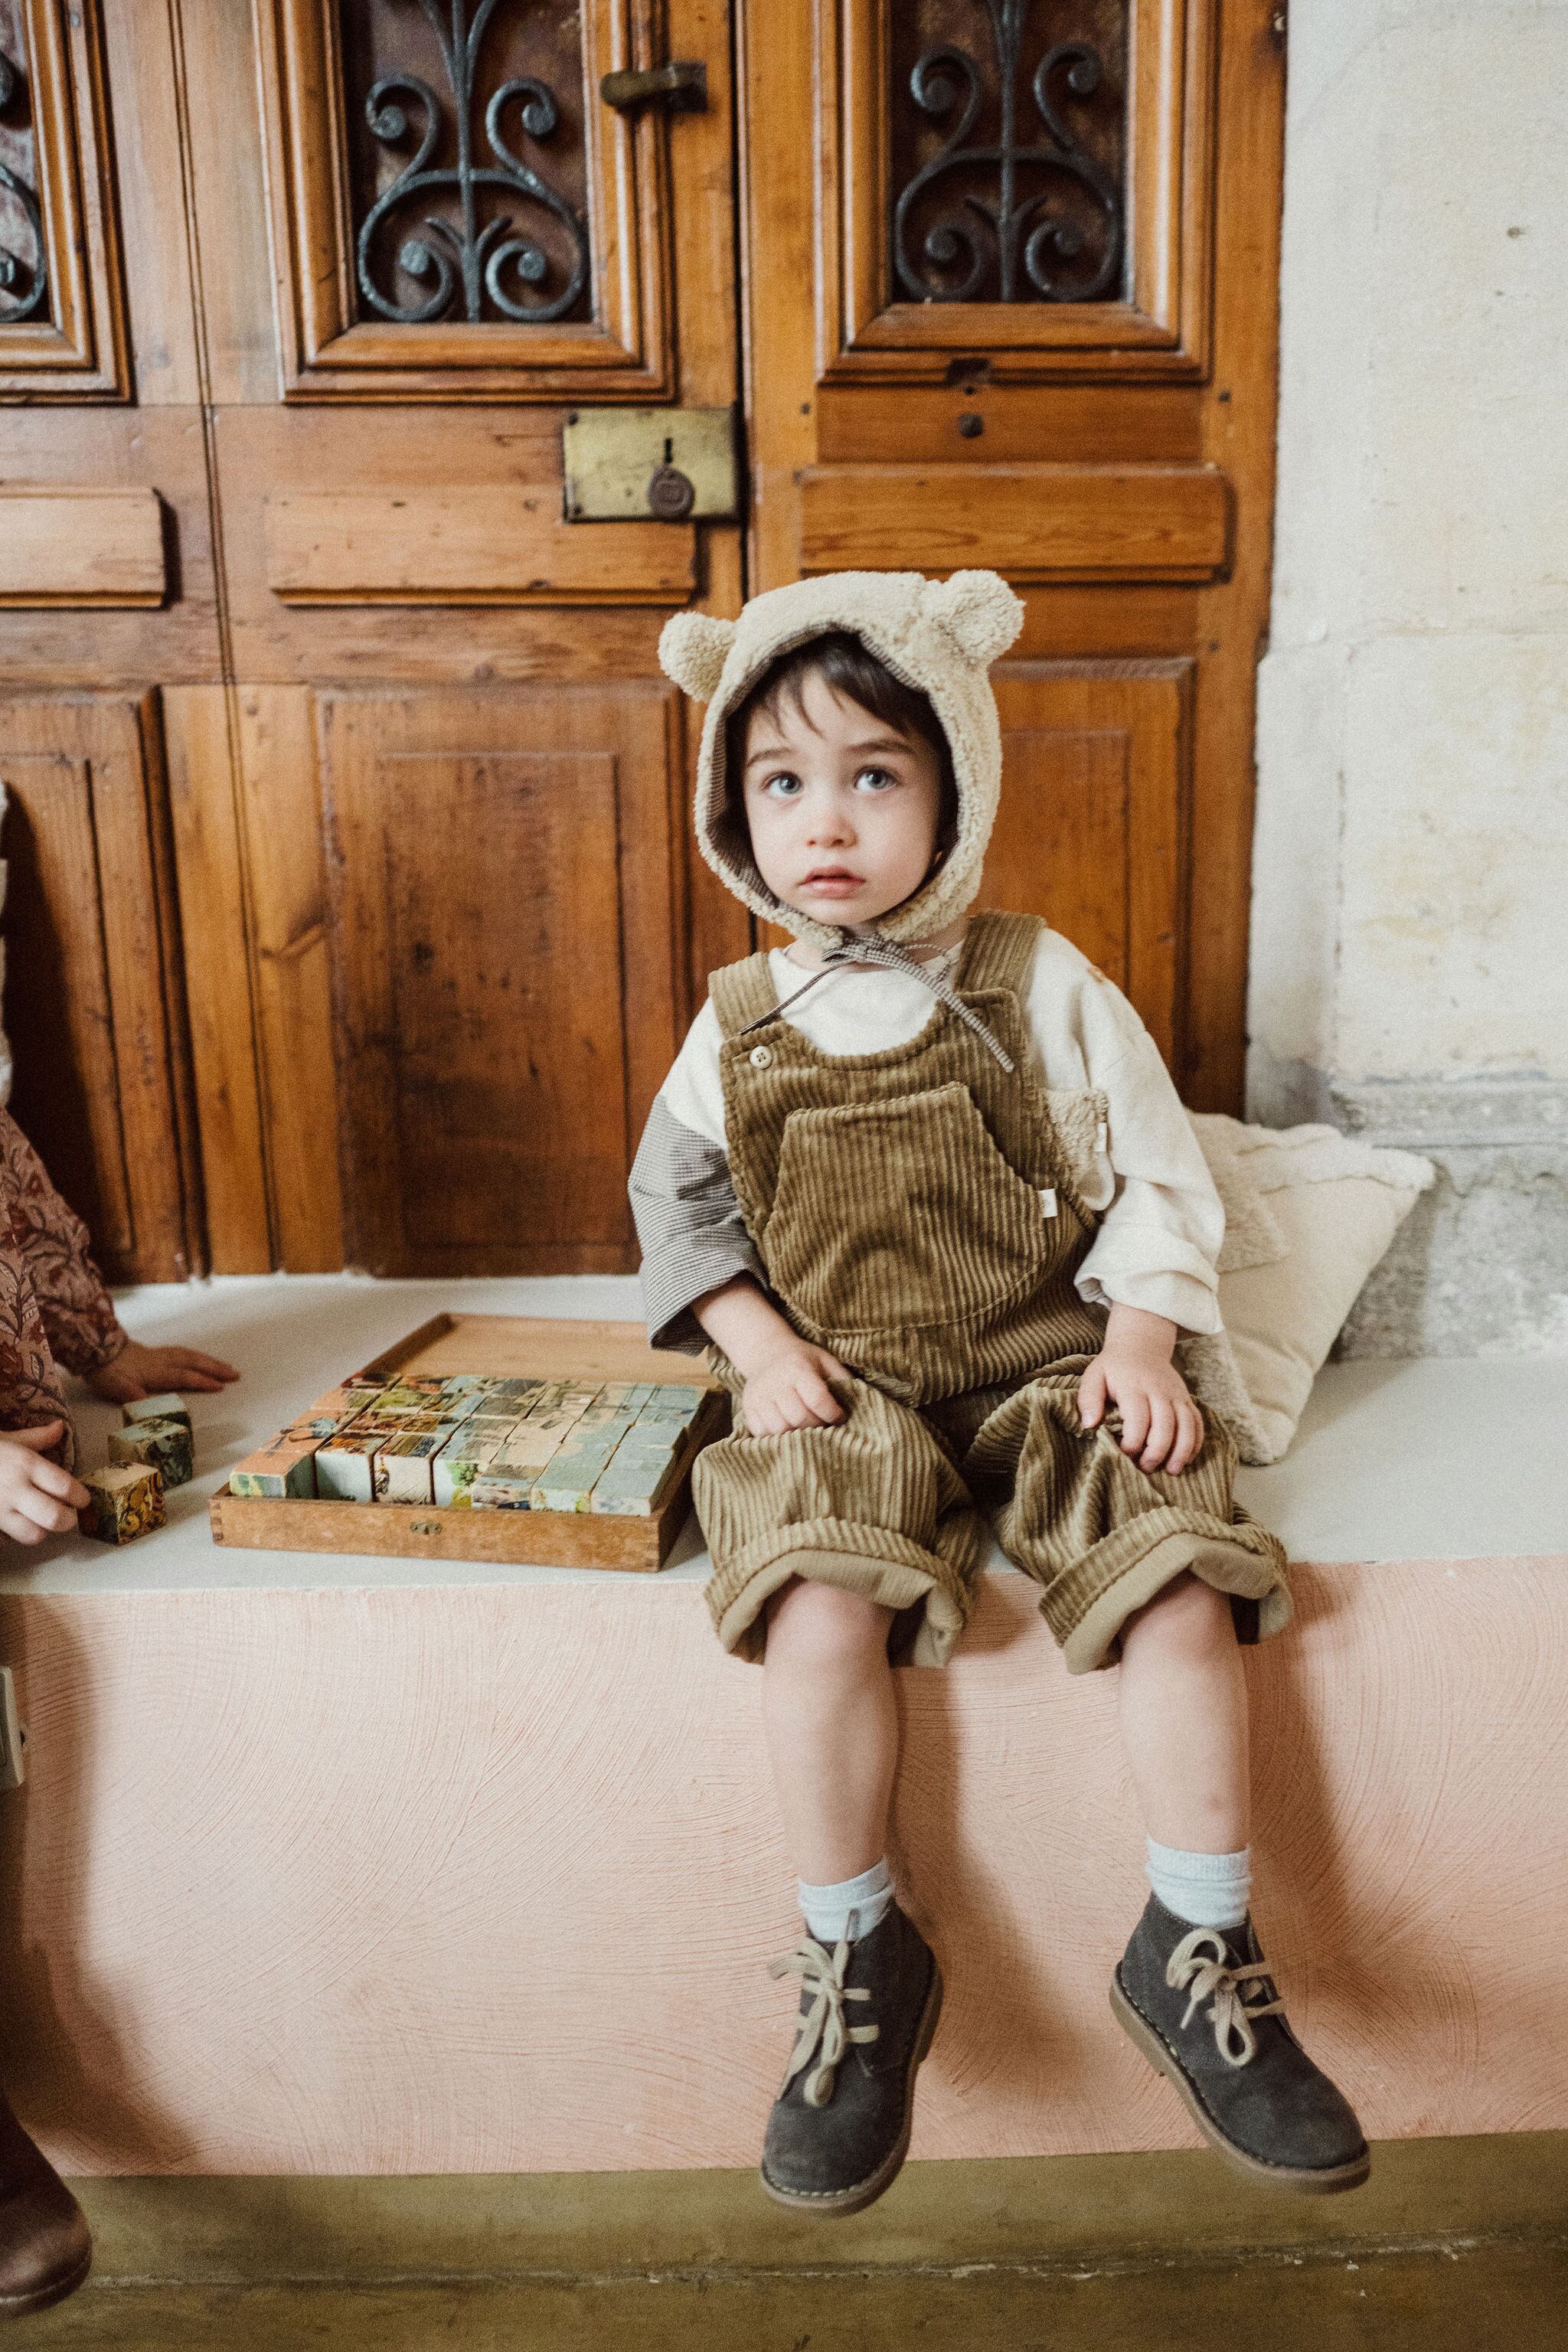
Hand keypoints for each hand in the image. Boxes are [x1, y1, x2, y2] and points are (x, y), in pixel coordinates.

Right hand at [0, 1423, 90, 1544]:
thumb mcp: (6, 1439)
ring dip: (41, 1531)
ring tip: (40, 1523)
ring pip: (33, 1535)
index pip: (65, 1486)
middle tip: (68, 1516)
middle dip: (68, 1520)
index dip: (80, 1497)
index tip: (83, 1499)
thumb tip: (61, 1427)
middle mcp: (14, 1488)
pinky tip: (13, 1527)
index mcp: (25, 1464)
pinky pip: (7, 1541)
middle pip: (55, 1517)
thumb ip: (36, 1437)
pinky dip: (14, 1538)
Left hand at [89, 1337, 238, 1404]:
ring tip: (224, 1366)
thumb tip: (145, 1403)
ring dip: (208, 1361)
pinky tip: (196, 1359)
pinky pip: (181, 1352)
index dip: (202, 1381)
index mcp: (154, 1371)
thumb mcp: (114, 1386)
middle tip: (235, 1374)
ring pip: (189, 1355)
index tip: (221, 1387)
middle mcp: (160, 1361)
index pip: (183, 1376)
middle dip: (215, 1368)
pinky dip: (194, 1355)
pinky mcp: (152, 1352)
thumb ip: (131, 1393)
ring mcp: (157, 1354)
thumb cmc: (104, 1371)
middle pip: (193, 1362)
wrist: (92, 1348)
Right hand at [692, 1275, 849, 1434]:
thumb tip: (860, 1403)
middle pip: (799, 1418)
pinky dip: (778, 1437)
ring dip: (798, 1434)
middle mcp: (775, 1382)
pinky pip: (763, 1433)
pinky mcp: (748, 1408)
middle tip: (825, 1426)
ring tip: (808, 1430)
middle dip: (817, 1427)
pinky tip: (789, 1430)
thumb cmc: (803, 1359)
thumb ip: (841, 1379)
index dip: (833, 1414)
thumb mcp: (825, 1360)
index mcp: (797, 1368)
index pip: (817, 1399)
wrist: (766, 1352)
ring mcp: (758, 1397)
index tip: (840, 1417)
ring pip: (780, 1429)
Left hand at [1078, 1305, 1203, 1475]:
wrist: (1141, 1345)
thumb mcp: (1094, 1376)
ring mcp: (1176, 1395)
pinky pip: (1197, 1422)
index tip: (1123, 1455)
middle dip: (1156, 1452)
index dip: (1132, 1443)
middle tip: (1145, 1468)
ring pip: (1187, 1426)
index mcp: (1134, 1387)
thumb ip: (1088, 1399)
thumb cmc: (1113, 1368)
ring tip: (1171, 1471)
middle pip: (1165, 1426)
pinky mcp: (1186, 1399)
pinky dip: (1196, 1442)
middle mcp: (1159, 1391)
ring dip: (1181, 1451)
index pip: (1138, 1420)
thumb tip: (1089, 1425)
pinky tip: (1187, 1459)